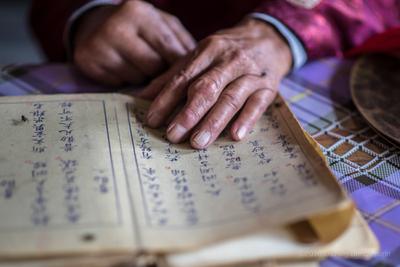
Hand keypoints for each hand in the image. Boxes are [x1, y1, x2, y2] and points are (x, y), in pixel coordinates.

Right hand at [73, 0, 194, 85]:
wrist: (95, 24)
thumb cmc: (139, 27)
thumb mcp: (162, 25)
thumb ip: (182, 43)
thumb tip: (199, 70)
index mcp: (140, 13)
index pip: (168, 48)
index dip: (180, 66)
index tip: (188, 78)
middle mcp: (117, 27)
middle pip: (153, 67)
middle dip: (161, 73)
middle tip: (160, 70)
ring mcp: (99, 45)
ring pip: (137, 78)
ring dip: (143, 78)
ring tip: (139, 65)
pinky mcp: (87, 62)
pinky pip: (118, 84)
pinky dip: (125, 81)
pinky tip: (123, 69)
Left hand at [139, 18, 291, 148]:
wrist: (269, 38)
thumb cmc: (228, 51)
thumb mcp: (201, 55)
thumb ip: (175, 75)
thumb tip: (144, 96)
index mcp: (208, 51)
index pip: (184, 78)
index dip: (166, 99)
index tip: (152, 120)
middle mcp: (229, 61)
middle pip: (206, 89)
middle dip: (188, 114)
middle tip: (173, 135)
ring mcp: (251, 74)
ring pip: (230, 99)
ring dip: (213, 122)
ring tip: (198, 142)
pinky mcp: (268, 88)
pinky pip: (257, 105)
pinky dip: (246, 120)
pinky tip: (235, 136)